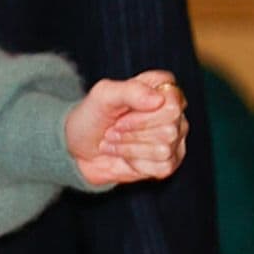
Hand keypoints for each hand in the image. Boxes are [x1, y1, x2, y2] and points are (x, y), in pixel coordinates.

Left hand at [65, 69, 188, 185]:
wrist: (79, 148)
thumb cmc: (91, 116)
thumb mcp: (102, 95)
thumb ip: (130, 90)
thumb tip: (158, 100)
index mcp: (161, 87)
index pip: (172, 101)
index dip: (144, 113)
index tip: (122, 113)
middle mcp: (173, 111)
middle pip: (170, 128)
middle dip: (133, 132)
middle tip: (115, 127)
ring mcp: (174, 137)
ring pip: (164, 149)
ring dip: (130, 147)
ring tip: (116, 140)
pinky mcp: (169, 161)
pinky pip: (163, 167)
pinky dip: (136, 163)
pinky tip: (125, 155)